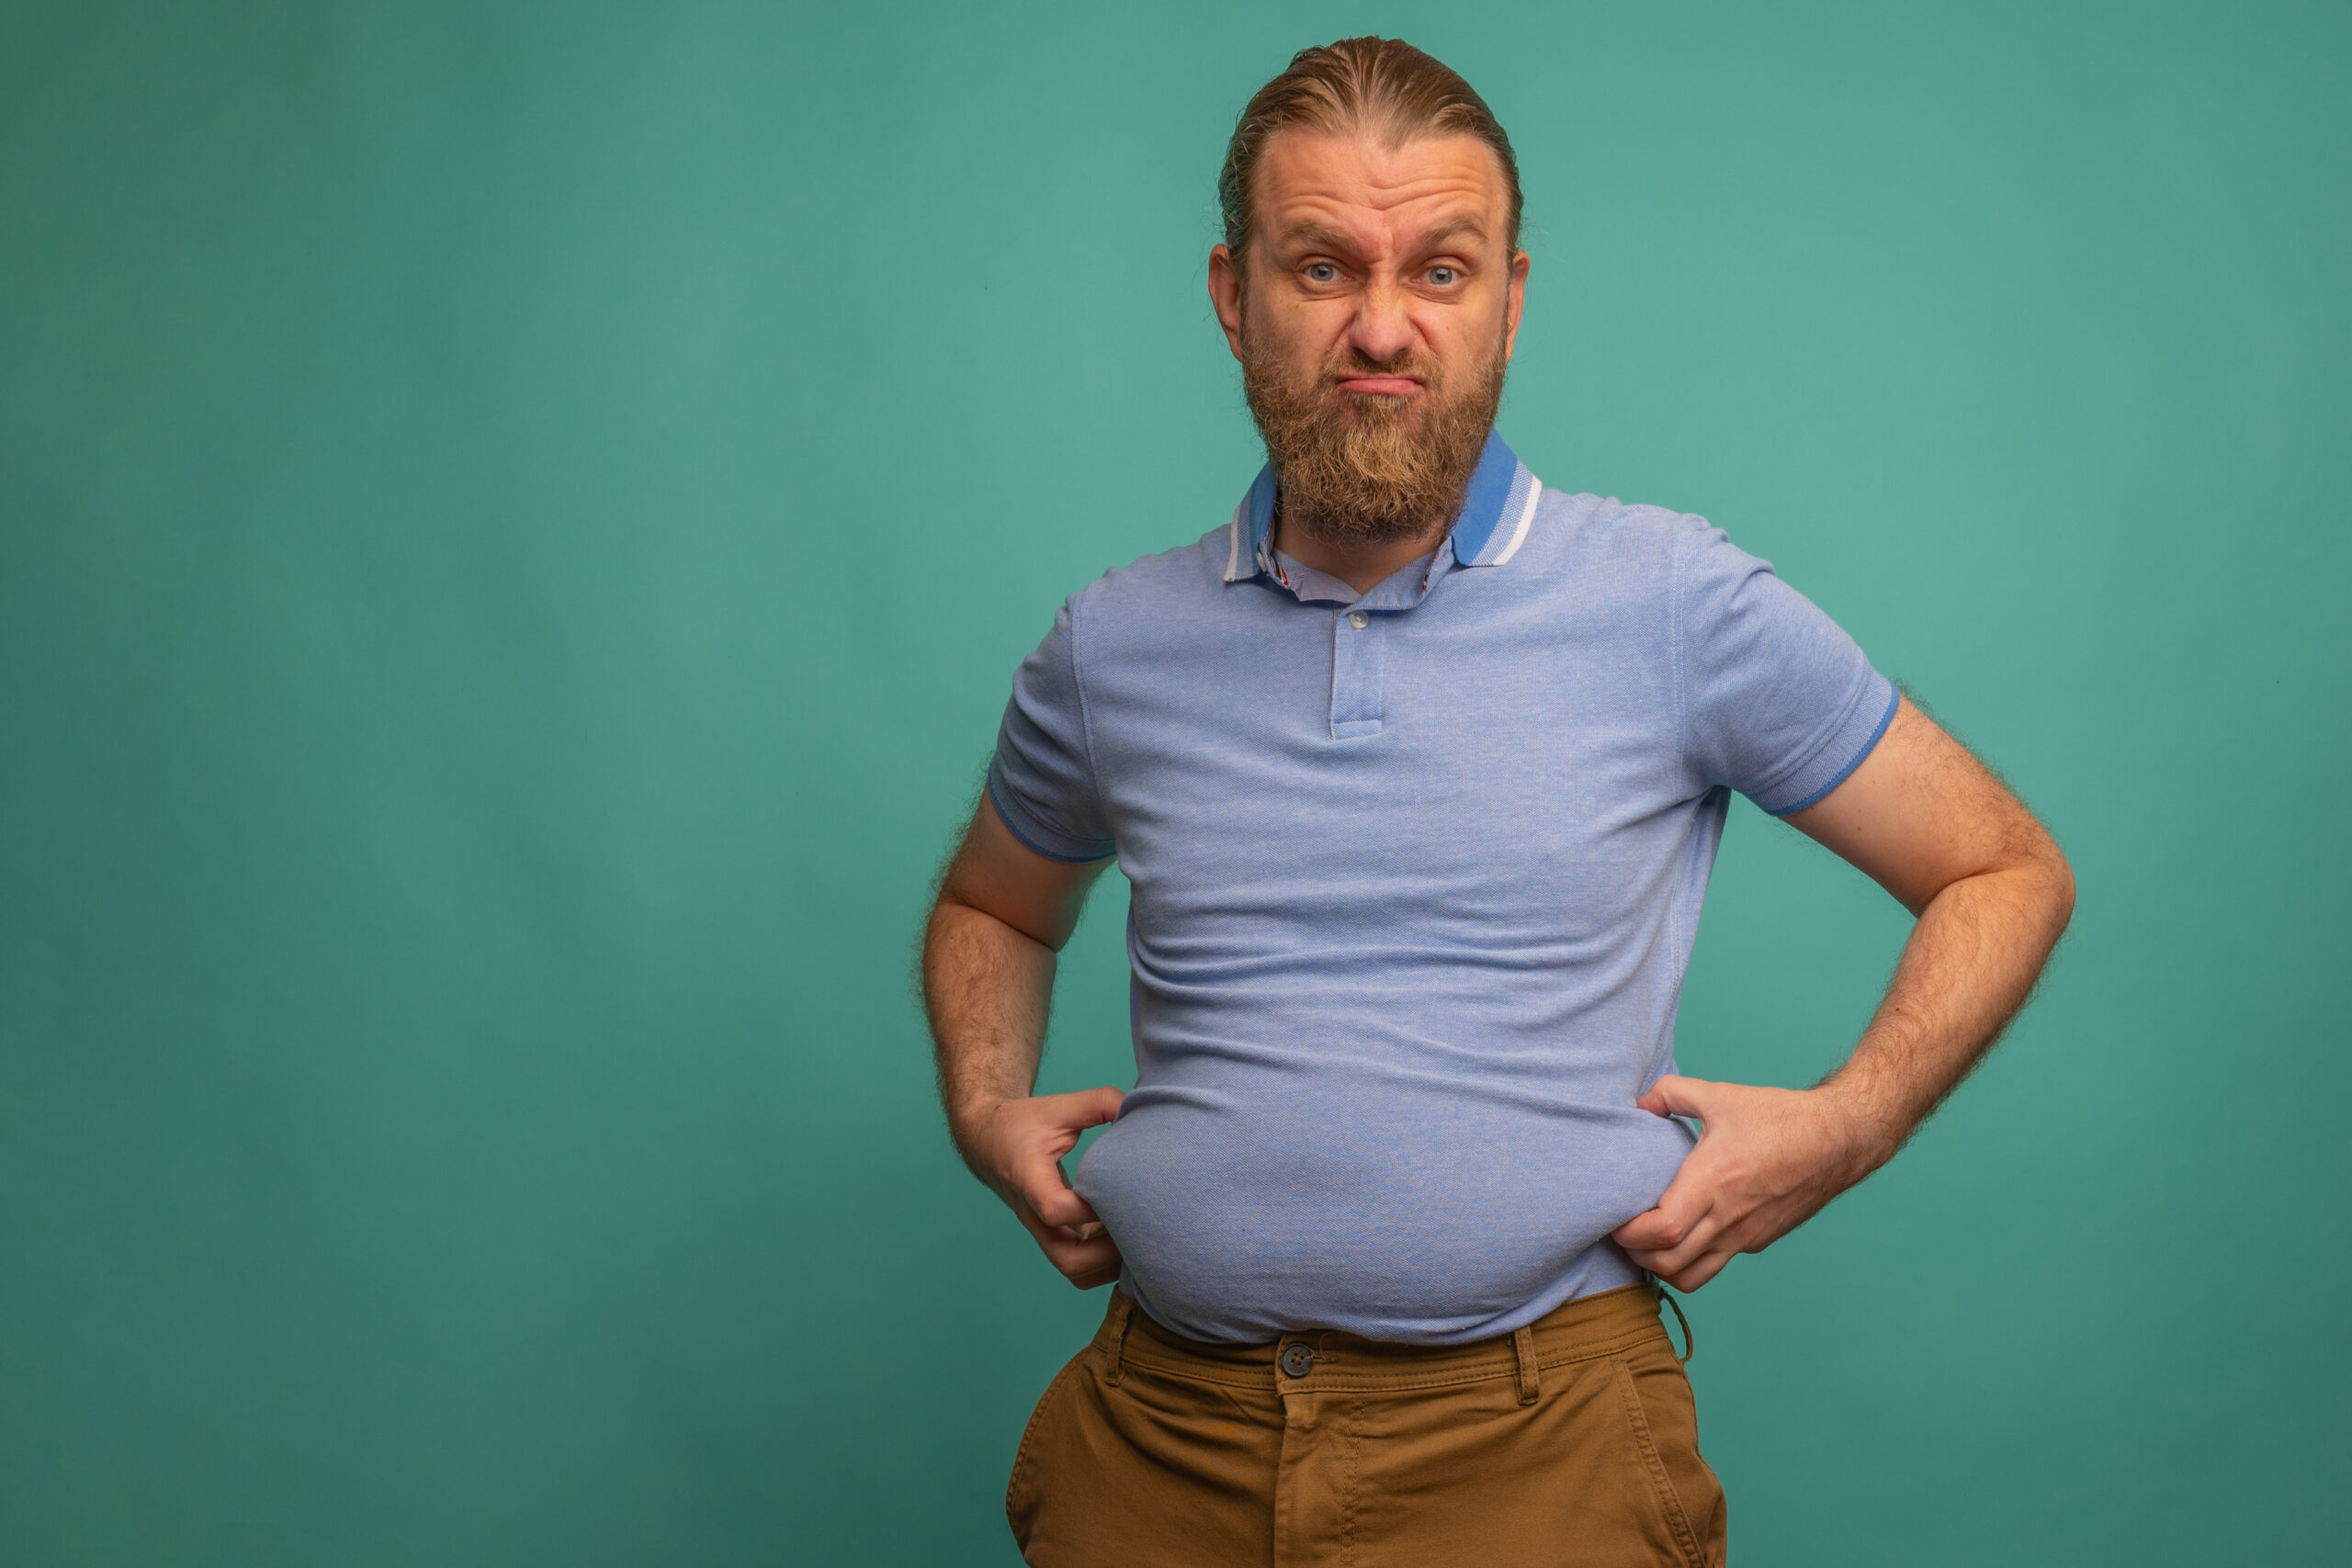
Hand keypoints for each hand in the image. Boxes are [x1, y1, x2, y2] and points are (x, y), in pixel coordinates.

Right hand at [954, 1087, 1125, 1288]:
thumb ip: (1100, 1102)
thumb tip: (1139, 1109)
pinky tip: (1121, 1236)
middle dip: (1107, 1252)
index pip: (1055, 1210)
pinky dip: (1102, 1263)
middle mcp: (1033, 1213)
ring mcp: (1042, 1230)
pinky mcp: (1052, 1236)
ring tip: (1133, 1233)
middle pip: (1067, 1260)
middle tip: (1135, 1224)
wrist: (989, 1141)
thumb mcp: (1059, 1105)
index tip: (1114, 1189)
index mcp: (1029, 1178)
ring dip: (1108, 1262)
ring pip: (1074, 1271)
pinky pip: (1078, 1266)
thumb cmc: (1024, 1124)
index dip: (1090, 1208)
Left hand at [1611, 1076, 1888, 1290]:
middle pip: (1669, 1264)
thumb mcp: (1720, 1095)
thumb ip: (1671, 1094)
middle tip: (1622, 1233)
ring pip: (1692, 1277)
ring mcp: (1745, 1235)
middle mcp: (1728, 1218)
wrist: (1839, 1140)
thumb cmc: (1780, 1118)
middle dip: (1637, 1255)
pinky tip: (1684, 1235)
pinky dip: (1690, 1260)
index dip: (1630, 1234)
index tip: (1615, 1219)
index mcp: (1713, 1182)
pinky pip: (1716, 1263)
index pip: (1662, 1231)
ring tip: (1648, 1243)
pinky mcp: (1759, 1240)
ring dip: (1662, 1267)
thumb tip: (1639, 1103)